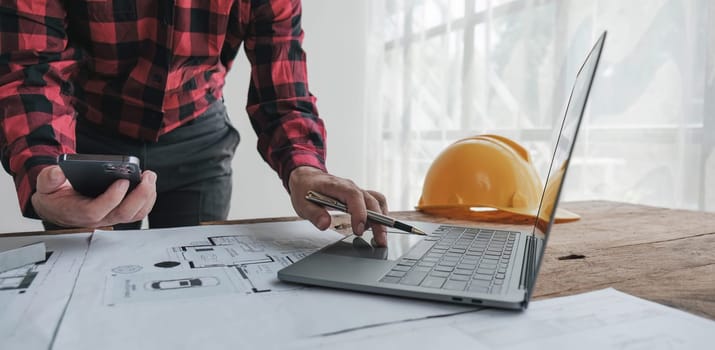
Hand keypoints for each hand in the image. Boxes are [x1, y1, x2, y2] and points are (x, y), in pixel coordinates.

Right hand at [31, 165, 156, 227]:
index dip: (113, 197)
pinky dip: (147, 199)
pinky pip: (138, 211)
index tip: (122, 181)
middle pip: (123, 213)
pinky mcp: (119, 213)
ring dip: (147, 197)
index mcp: (79, 212)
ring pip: (135, 214)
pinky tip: (148, 183)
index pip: (98, 210)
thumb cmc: (55, 195)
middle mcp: (99, 218)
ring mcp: (111, 217)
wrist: (58, 205)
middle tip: (147, 177)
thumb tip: (58, 173)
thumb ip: (49, 178)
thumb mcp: (45, 184)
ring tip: (150, 177)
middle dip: (139, 195)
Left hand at [288, 166, 388, 246]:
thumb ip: (314, 214)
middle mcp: (351, 187)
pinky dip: (380, 214)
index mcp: (337, 186)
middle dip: (379, 222)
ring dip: (383, 218)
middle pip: (371, 202)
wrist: (307, 178)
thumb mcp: (302, 203)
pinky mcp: (359, 197)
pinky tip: (375, 228)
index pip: (354, 197)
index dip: (360, 213)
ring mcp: (357, 191)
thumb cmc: (305, 189)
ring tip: (380, 237)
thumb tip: (325, 224)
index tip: (359, 230)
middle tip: (380, 241)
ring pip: (377, 201)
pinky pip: (376, 202)